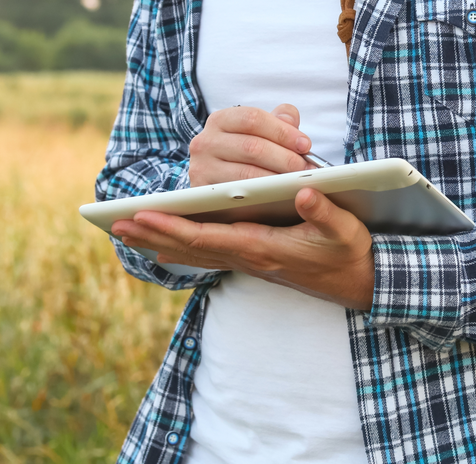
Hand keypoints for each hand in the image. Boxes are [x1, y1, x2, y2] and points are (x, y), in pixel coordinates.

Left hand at [111, 188, 375, 309]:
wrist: (359, 283)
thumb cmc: (350, 252)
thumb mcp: (346, 230)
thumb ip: (325, 211)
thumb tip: (302, 193)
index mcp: (264, 248)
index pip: (208, 238)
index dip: (173, 227)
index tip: (142, 215)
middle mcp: (249, 258)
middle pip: (191, 247)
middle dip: (153, 234)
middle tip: (116, 224)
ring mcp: (249, 261)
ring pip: (195, 252)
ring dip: (160, 241)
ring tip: (127, 231)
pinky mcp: (253, 258)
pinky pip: (207, 253)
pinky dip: (181, 246)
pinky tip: (164, 244)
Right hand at [189, 103, 313, 186]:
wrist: (217, 181)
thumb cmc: (244, 154)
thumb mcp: (259, 133)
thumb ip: (278, 121)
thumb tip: (291, 119)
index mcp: (221, 120)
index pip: (253, 119)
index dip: (283, 132)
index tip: (305, 145)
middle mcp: (205, 142)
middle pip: (252, 147)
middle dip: (286, 158)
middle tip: (307, 169)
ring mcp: (201, 168)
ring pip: (246, 173)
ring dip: (278, 179)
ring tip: (298, 183)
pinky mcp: (204, 193)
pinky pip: (238, 195)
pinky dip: (262, 196)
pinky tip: (279, 196)